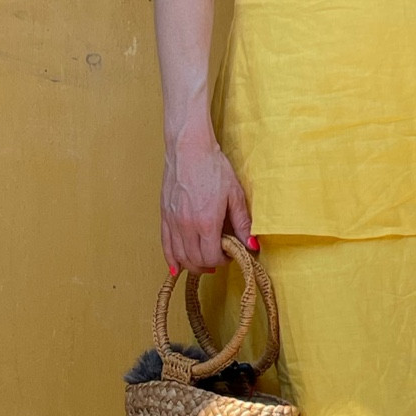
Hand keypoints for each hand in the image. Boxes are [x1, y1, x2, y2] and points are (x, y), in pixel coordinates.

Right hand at [162, 134, 254, 273]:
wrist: (189, 150)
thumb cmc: (213, 168)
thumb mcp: (235, 195)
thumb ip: (243, 223)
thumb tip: (252, 245)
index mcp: (206, 222)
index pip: (212, 257)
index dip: (223, 260)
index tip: (231, 254)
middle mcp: (186, 226)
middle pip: (195, 260)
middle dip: (209, 265)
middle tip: (220, 258)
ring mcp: (172, 221)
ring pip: (179, 256)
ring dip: (192, 265)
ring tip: (203, 263)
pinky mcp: (164, 216)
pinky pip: (165, 245)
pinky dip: (171, 258)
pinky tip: (176, 266)